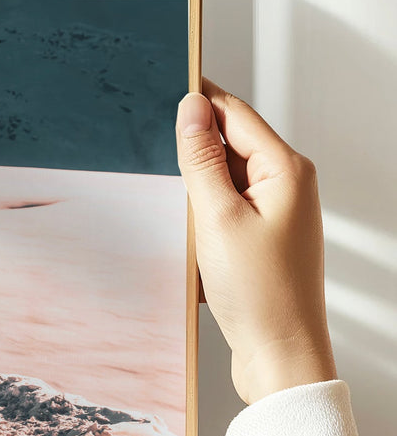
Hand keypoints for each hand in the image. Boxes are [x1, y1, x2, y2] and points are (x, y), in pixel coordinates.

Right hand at [176, 80, 335, 403]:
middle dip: (190, 143)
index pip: (234, 113)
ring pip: (223, 176)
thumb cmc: (259, 293)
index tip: (162, 80)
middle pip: (229, 142)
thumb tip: (191, 108)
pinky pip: (224, 206)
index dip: (197, 97)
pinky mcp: (262, 237)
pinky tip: (182, 228)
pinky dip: (200, 211)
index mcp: (286, 170)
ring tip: (167, 197)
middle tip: (147, 141)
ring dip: (193, 183)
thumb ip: (202, 159)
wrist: (280, 355)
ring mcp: (276, 212)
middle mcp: (287, 185)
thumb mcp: (217, 218)